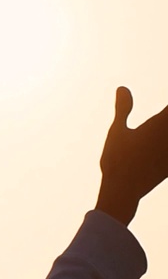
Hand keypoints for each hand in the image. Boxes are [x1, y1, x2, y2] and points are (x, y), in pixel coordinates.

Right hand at [96, 86, 167, 225]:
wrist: (123, 191)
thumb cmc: (116, 160)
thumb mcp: (117, 131)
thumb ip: (123, 109)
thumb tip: (122, 88)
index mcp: (161, 123)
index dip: (166, 111)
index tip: (163, 111)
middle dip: (165, 119)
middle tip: (160, 120)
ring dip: (165, 131)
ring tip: (157, 131)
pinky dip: (165, 146)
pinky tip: (161, 146)